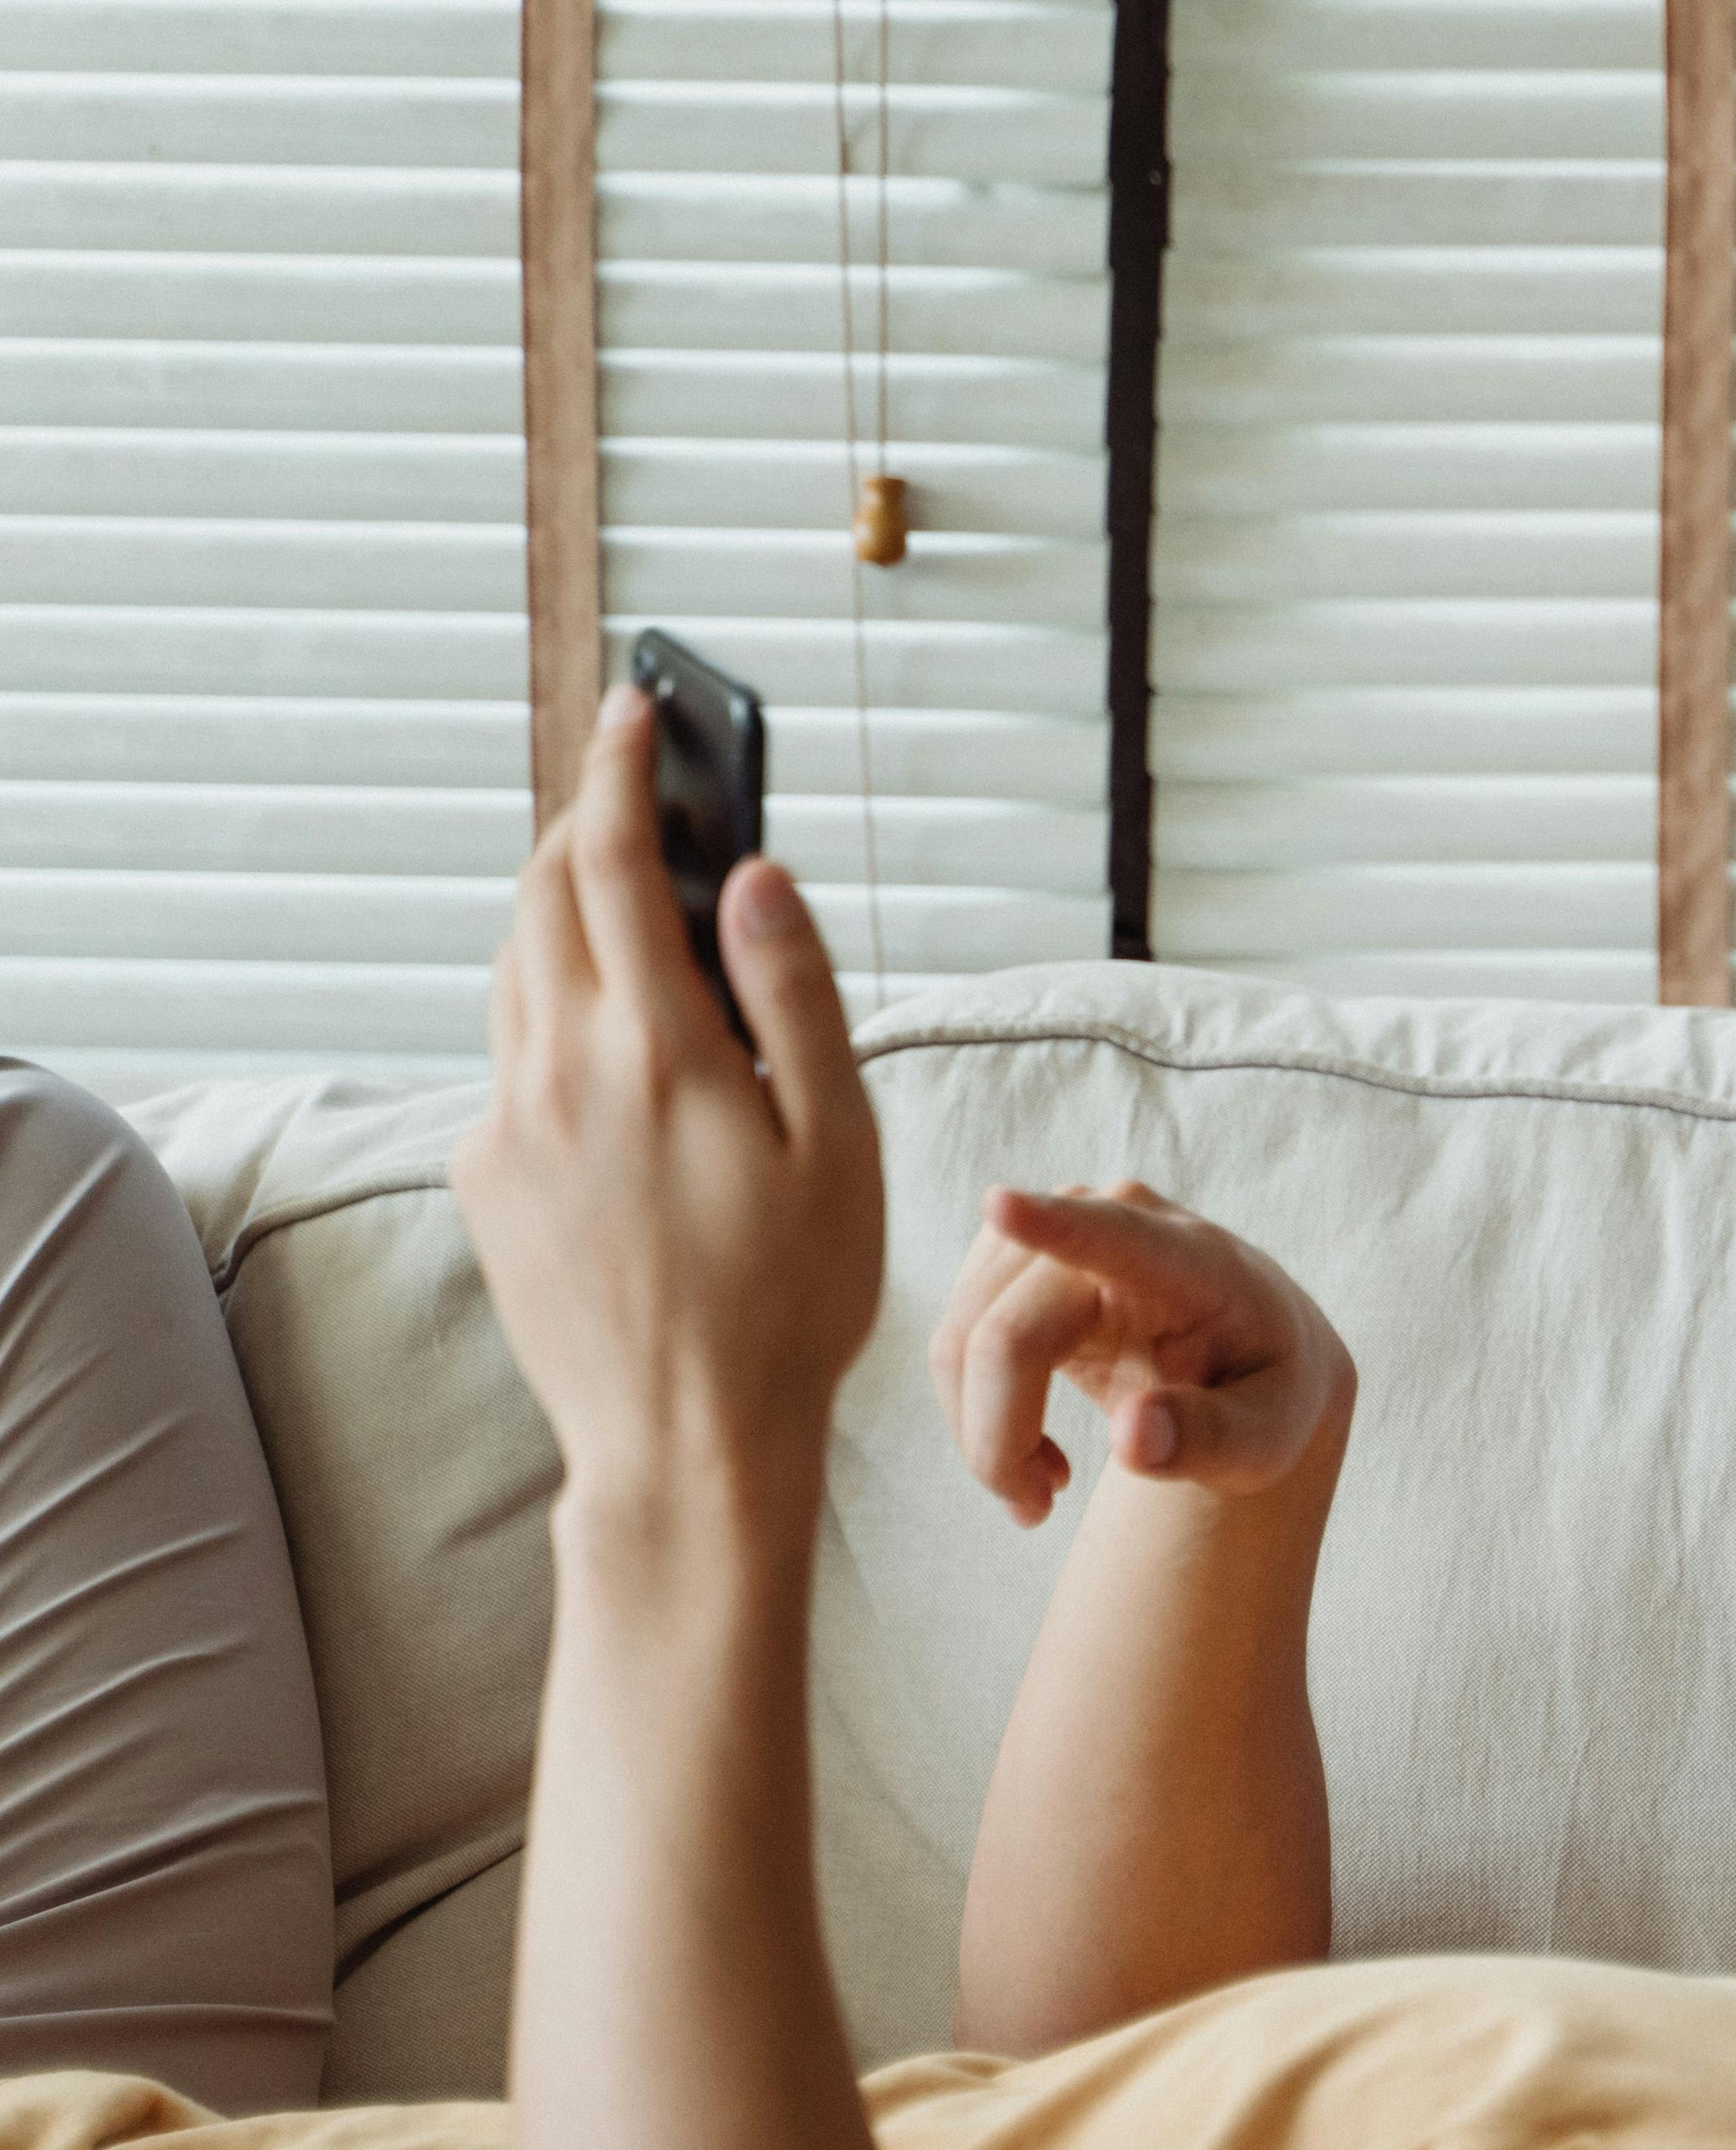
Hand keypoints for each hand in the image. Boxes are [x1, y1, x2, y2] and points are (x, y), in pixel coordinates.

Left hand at [452, 685, 880, 1501]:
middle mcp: (558, 1071)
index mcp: (656, 1050)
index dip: (624, 769)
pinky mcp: (485, 1180)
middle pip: (543, 896)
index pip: (615, 860)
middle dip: (584, 827)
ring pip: (515, 972)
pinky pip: (509, 1062)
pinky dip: (555, 1020)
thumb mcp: (837, 1143)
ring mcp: (506, 1126)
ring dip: (563, 916)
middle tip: (636, 798)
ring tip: (629, 917)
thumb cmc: (791, 1304)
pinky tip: (619, 1068)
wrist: (683, 1441)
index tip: (637, 708)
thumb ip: (796, 997)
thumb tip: (756, 877)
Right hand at [928, 1182, 1353, 1527]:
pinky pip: (955, 1342)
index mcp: (1196, 1260)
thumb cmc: (1263, 1394)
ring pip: (962, 1340)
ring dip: (982, 1434)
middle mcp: (1115, 1222)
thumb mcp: (1269, 1437)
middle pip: (1009, 1334)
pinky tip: (1035, 1452)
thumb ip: (1213, 1439)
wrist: (1244, 1357)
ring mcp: (1052, 1230)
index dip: (1053, 1227)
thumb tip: (1132, 1439)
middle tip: (1036, 1512)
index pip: (1117, 1238)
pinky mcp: (1009, 1260)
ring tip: (1042, 1491)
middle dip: (1000, 1440)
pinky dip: (977, 1413)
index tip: (1002, 1206)